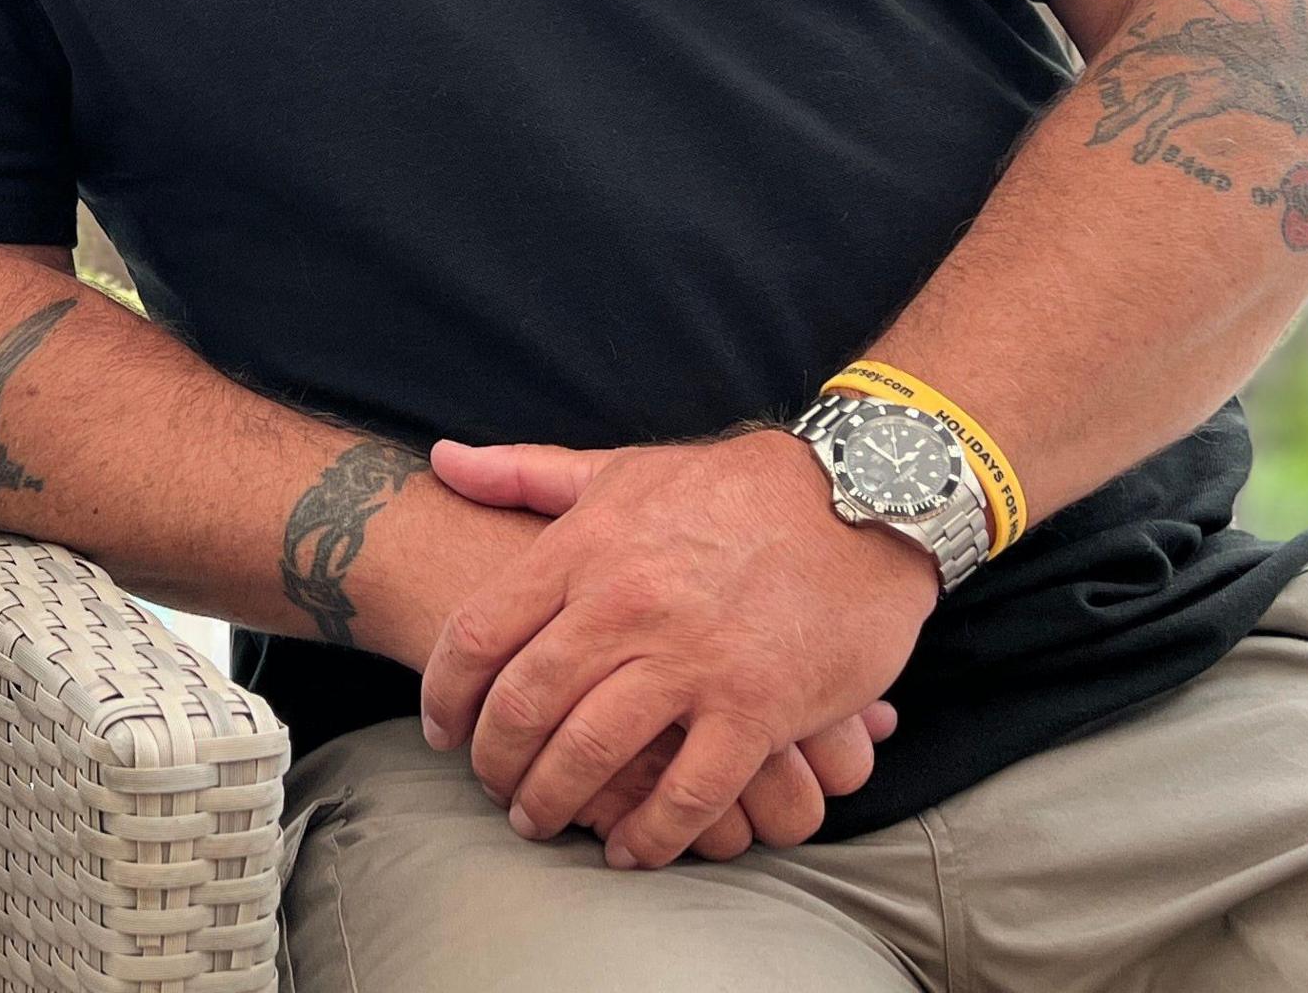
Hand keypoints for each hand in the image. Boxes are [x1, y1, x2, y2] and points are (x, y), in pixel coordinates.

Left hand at [417, 431, 938, 867]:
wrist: (866, 497)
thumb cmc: (736, 487)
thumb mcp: (623, 468)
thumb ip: (527, 473)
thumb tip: (442, 459)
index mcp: (585, 550)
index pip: (478, 634)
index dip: (444, 694)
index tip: (442, 729)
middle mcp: (625, 608)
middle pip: (522, 706)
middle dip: (494, 762)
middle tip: (493, 788)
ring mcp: (691, 662)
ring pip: (590, 754)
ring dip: (554, 801)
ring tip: (542, 821)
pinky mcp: (756, 709)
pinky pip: (686, 793)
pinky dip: (649, 834)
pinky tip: (631, 849)